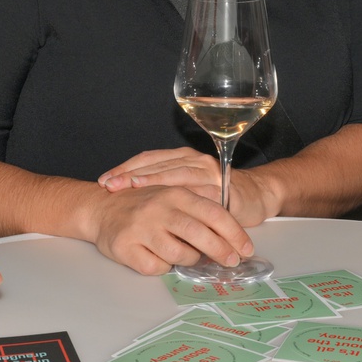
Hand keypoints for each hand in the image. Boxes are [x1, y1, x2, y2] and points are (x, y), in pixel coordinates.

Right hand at [84, 183, 254, 275]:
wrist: (99, 208)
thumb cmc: (141, 204)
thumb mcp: (171, 193)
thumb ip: (199, 203)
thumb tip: (230, 221)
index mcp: (174, 192)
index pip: (213, 213)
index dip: (233, 233)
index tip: (246, 249)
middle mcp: (159, 208)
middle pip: (199, 235)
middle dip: (221, 251)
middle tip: (231, 262)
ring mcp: (142, 228)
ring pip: (180, 255)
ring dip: (189, 259)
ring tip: (186, 255)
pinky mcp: (126, 247)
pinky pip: (156, 267)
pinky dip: (163, 266)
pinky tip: (159, 256)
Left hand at [98, 147, 277, 226]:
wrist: (256, 195)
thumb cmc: (216, 194)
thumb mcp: (186, 188)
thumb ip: (165, 189)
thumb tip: (130, 198)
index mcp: (182, 158)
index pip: (148, 158)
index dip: (125, 168)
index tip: (105, 181)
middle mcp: (195, 161)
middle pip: (158, 164)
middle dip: (132, 174)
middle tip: (112, 185)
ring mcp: (210, 173)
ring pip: (177, 173)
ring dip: (154, 180)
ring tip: (134, 187)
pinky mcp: (225, 188)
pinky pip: (202, 192)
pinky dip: (185, 197)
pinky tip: (170, 203)